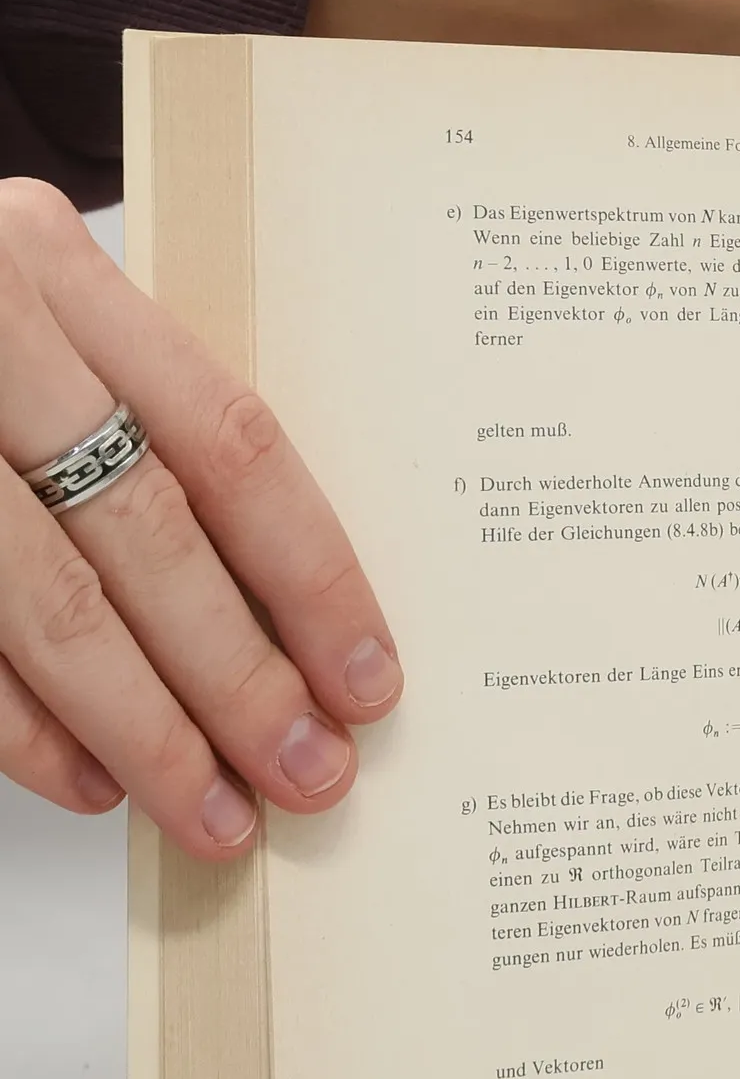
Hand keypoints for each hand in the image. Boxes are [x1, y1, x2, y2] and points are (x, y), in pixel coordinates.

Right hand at [0, 179, 401, 856]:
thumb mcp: (38, 326)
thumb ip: (139, 425)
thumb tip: (280, 617)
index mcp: (45, 266)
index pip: (228, 442)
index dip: (311, 578)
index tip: (367, 680)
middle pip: (146, 535)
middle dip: (242, 678)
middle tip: (311, 772)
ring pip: (47, 607)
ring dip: (144, 731)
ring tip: (214, 812)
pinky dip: (22, 730)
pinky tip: (92, 782)